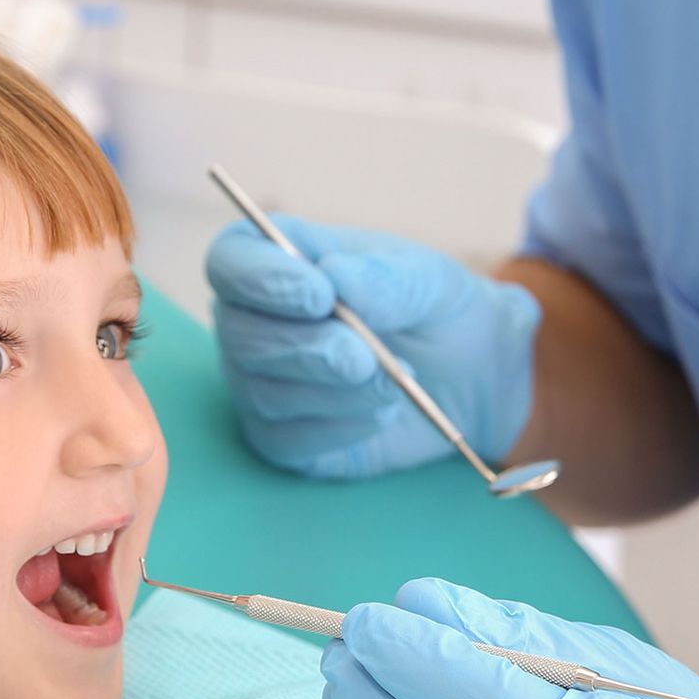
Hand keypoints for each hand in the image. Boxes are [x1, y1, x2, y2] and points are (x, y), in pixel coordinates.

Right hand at [206, 217, 538, 479]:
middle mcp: (255, 318)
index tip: (318, 296)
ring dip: (336, 392)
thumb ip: (387, 277)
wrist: (466, 372)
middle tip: (364, 357)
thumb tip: (338, 278)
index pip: (231, 260)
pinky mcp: (280, 435)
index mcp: (280, 259)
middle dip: (305, 348)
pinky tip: (381, 412)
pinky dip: (340, 427)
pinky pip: (285, 439)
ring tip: (395, 382)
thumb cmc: (432, 308)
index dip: (261, 279)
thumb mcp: (428, 280)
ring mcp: (260, 379)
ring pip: (263, 391)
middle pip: (238, 334)